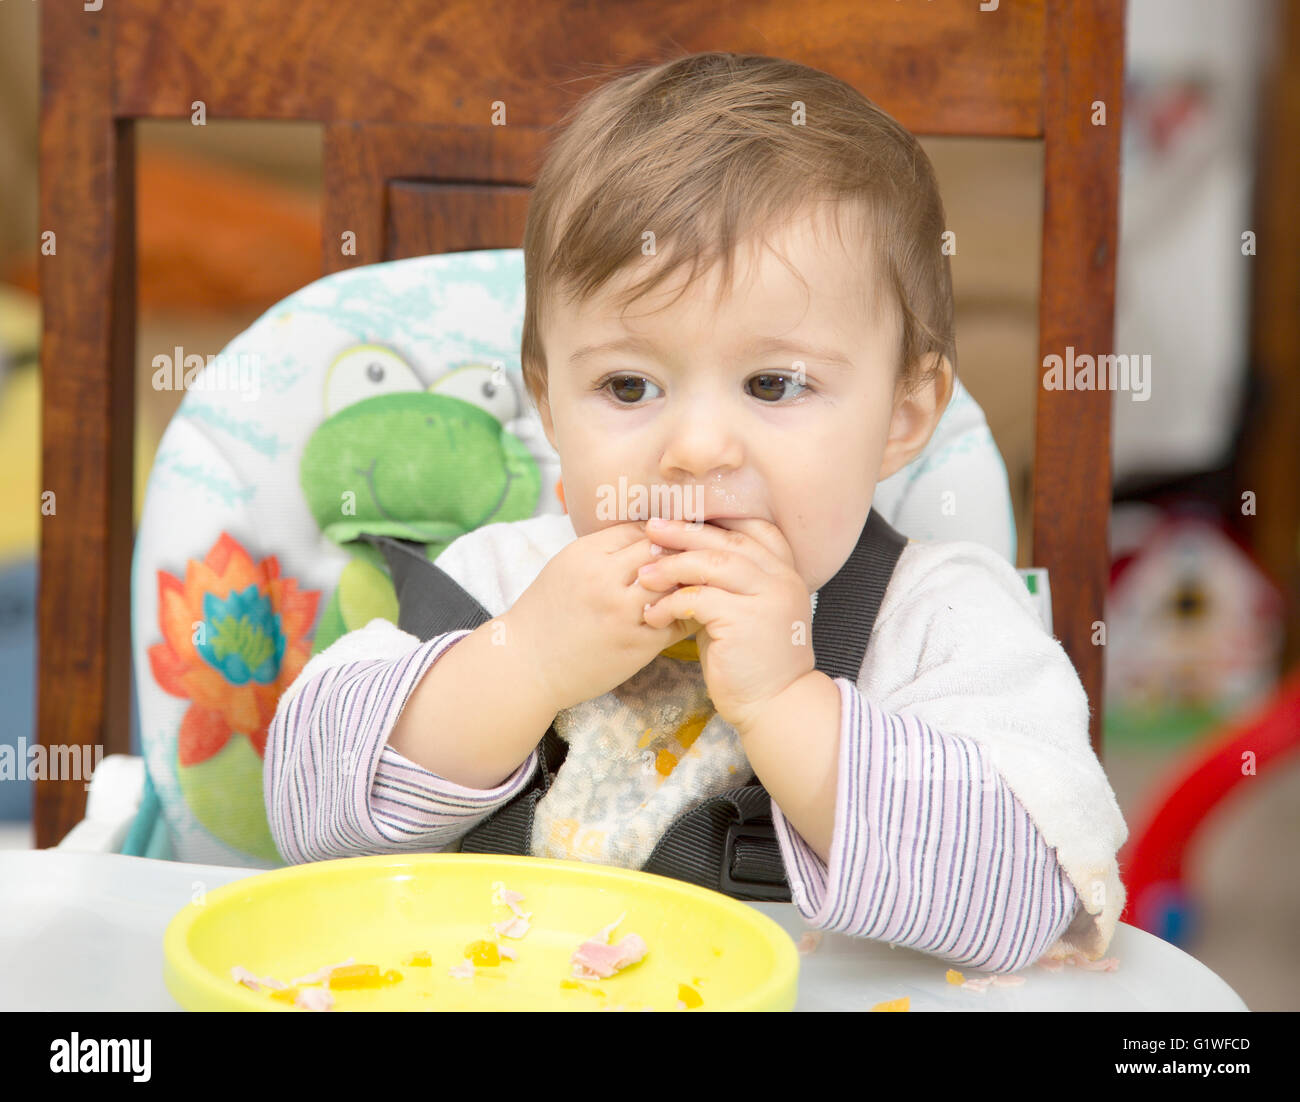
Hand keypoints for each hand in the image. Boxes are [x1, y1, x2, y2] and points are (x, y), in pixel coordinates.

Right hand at [504, 519, 693, 712]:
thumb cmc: (547, 613)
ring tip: (693, 583)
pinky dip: (686, 613)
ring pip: (675, 583)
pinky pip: (678, 620)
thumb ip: (603, 548)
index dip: (657, 534)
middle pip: (661, 551)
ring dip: (686, 582)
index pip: (640, 529)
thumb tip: (646, 533)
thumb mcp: (566, 566)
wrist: (528, 664)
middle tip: (691, 559)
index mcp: (586, 555)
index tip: (665, 543)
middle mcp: (605, 580)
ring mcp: (623, 614)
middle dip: (678, 553)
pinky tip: (688, 610)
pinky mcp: (637, 644)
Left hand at [636, 517, 814, 734]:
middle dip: (684, 533)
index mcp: (784, 572)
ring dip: (671, 566)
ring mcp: (767, 598)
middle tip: (650, 529)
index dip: (715, 519)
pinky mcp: (745, 621)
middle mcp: (781, 579)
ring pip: (712, 563)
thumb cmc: (751, 661)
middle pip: (727, 540)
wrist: (775, 705)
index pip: (754, 528)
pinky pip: (698, 598)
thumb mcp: (743, 612)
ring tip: (643, 575)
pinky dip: (670, 603)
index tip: (680, 518)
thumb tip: (681, 557)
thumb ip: (724, 584)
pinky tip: (652, 613)